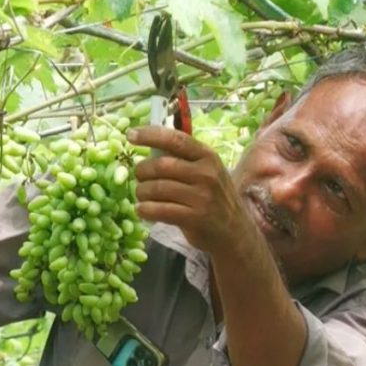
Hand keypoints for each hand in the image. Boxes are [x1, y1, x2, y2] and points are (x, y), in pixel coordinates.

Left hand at [126, 126, 254, 256]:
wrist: (234, 231)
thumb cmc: (212, 197)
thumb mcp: (206, 171)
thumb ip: (182, 159)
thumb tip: (147, 146)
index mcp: (207, 156)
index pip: (175, 139)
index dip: (150, 135)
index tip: (131, 134)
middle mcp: (206, 174)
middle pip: (160, 165)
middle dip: (141, 171)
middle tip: (138, 177)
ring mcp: (201, 197)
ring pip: (156, 188)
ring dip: (141, 192)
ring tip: (141, 195)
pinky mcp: (194, 218)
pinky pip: (158, 210)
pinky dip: (144, 209)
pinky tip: (142, 210)